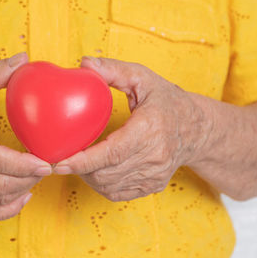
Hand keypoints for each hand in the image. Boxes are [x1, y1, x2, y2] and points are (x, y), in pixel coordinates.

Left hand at [54, 57, 209, 201]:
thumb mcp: (143, 78)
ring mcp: (155, 175)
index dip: (84, 161)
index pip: (113, 152)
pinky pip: (118, 193)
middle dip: (79, 169)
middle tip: (60, 157)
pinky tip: (94, 170)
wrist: (197, 129)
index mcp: (150, 129)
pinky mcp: (153, 186)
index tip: (59, 162)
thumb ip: (113, 70)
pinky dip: (100, 184)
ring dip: (87, 177)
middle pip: (107, 173)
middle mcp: (155, 156)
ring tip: (77, 162)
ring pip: (109, 186)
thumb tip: (84, 64)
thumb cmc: (168, 101)